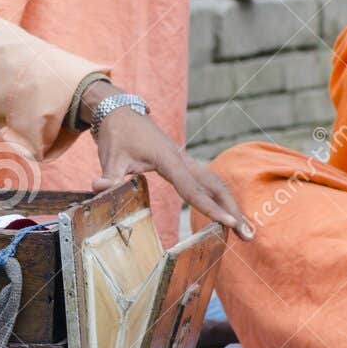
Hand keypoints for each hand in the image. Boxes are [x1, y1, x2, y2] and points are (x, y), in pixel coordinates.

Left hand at [87, 101, 252, 239]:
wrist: (120, 112)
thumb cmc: (117, 134)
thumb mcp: (109, 156)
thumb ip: (108, 175)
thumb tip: (98, 187)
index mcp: (168, 159)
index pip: (193, 189)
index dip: (211, 208)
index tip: (230, 224)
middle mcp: (182, 160)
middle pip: (215, 186)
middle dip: (233, 210)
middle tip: (248, 235)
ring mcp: (185, 161)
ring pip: (215, 183)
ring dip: (231, 205)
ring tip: (245, 230)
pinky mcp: (182, 164)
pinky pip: (206, 182)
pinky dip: (219, 198)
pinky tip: (227, 213)